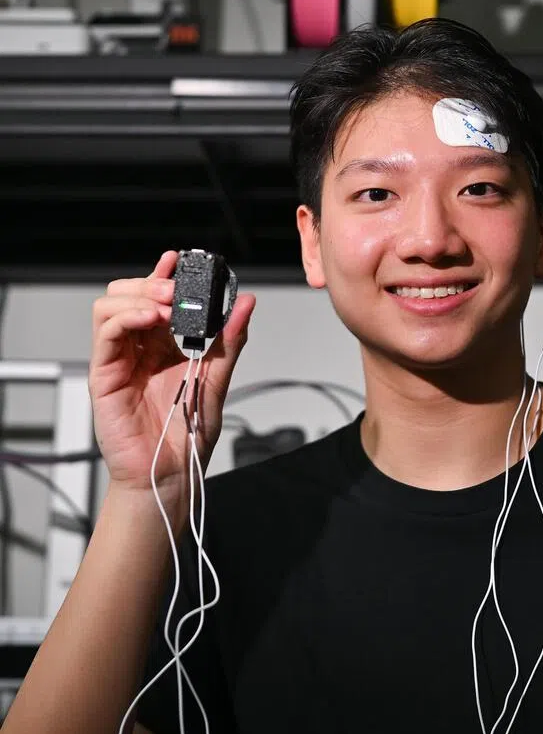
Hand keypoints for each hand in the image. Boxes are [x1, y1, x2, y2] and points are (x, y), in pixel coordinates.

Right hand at [88, 251, 255, 521]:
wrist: (172, 472)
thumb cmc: (189, 432)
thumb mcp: (218, 378)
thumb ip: (229, 340)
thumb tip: (246, 303)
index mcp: (166, 344)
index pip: (158, 298)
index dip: (167, 275)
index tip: (183, 260)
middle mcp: (140, 347)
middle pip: (130, 294)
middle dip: (155, 283)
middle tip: (180, 290)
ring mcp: (120, 359)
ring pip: (112, 306)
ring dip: (141, 296)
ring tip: (169, 306)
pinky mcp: (106, 374)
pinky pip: (106, 334)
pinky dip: (127, 317)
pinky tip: (152, 320)